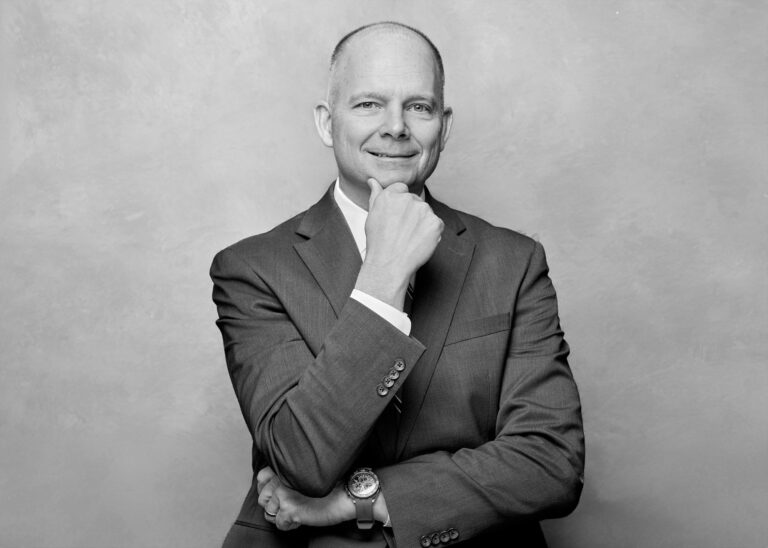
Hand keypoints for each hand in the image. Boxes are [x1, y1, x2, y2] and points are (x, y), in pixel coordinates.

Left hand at [256, 467, 354, 530]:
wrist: (346, 494)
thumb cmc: (331, 483)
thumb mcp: (306, 474)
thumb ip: (287, 475)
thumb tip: (270, 486)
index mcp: (285, 468)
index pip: (261, 478)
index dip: (269, 488)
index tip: (279, 493)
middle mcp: (281, 479)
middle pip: (263, 498)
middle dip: (275, 504)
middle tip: (292, 504)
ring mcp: (284, 494)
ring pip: (269, 512)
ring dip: (282, 515)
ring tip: (297, 510)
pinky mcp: (289, 509)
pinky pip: (279, 524)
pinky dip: (290, 524)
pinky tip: (301, 517)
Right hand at [356, 178, 443, 308]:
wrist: (389, 265)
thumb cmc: (378, 242)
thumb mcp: (372, 216)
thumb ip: (375, 195)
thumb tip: (372, 181)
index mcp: (391, 195)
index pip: (401, 189)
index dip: (399, 205)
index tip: (397, 218)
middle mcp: (408, 199)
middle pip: (415, 201)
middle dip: (411, 213)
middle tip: (402, 232)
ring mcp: (423, 210)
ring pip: (426, 213)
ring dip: (422, 223)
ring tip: (409, 238)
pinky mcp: (436, 222)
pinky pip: (437, 225)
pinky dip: (431, 233)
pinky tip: (419, 242)